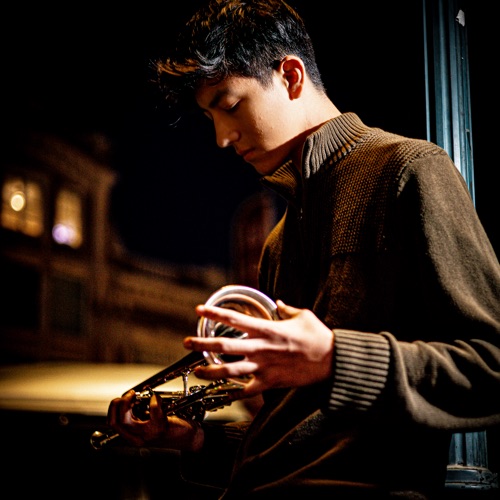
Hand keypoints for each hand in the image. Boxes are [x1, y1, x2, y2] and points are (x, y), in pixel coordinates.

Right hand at [107, 389, 203, 450]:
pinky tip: (157, 398)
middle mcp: (137, 438)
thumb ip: (140, 415)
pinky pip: (152, 410)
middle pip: (115, 422)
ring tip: (137, 395)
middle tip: (129, 395)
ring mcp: (147, 434)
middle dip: (118, 404)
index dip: (113, 408)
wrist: (190, 438)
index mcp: (133, 437)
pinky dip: (154, 400)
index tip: (122, 398)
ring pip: (126, 419)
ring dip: (128, 402)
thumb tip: (132, 398)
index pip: (112, 424)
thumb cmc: (171, 427)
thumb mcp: (151, 423)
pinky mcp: (160, 428)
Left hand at [186, 300, 333, 397]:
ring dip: (211, 370)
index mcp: (267, 329)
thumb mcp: (303, 315)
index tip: (199, 309)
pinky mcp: (271, 382)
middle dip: (202, 343)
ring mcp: (264, 367)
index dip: (214, 312)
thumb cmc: (318, 336)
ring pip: (230, 370)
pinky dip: (235, 393)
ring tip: (197, 370)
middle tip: (187, 341)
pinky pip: (248, 390)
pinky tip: (222, 394)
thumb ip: (287, 309)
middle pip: (224, 345)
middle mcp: (261, 348)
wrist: (332, 360)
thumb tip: (279, 303)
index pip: (234, 318)